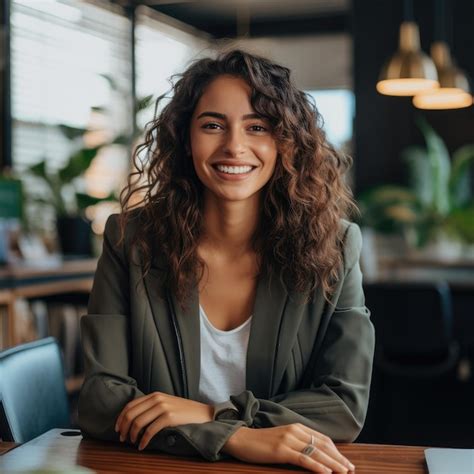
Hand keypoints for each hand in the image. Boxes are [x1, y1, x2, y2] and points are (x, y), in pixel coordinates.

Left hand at [115, 392, 212, 449]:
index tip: (118, 428)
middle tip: (123, 438)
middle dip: (124, 428)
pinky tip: (142, 446)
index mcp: (155, 395)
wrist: (202, 413)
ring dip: (132, 435)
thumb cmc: (184, 411)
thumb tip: (134, 419)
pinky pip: (150, 431)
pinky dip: (143, 440)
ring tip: (133, 443)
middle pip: (131, 414)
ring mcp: (163, 407)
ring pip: (138, 422)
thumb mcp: (166, 404)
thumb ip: (152, 407)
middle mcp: (157, 399)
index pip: (131, 405)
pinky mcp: (169, 417)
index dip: (121, 418)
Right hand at [222, 424, 354, 472]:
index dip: (336, 451)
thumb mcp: (282, 438)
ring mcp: (288, 439)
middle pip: (322, 445)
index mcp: (297, 427)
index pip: (322, 439)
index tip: (346, 462)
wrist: (241, 438)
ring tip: (344, 472)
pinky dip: (317, 466)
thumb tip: (313, 454)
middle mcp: (295, 430)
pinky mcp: (282, 450)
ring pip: (316, 452)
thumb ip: (297, 442)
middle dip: (339, 458)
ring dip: (333, 463)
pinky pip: (303, 459)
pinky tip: (326, 473)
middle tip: (351, 469)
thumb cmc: (261, 442)